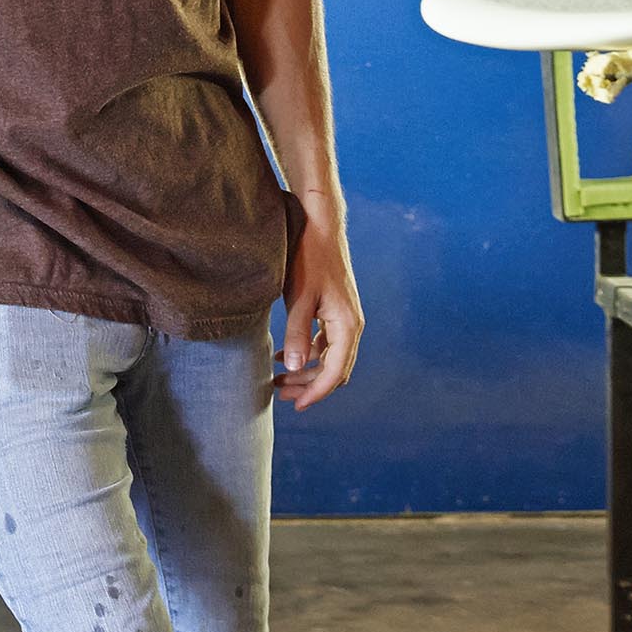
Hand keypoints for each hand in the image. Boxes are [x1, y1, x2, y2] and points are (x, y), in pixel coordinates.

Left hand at [276, 216, 362, 410]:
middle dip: (309, 386)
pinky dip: (308, 354)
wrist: (321, 226)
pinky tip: (286, 356)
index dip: (315, 393)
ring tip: (279, 380)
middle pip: (334, 370)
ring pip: (330, 358)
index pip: (334, 372)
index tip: (296, 406)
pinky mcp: (336, 310)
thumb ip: (296, 334)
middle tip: (281, 395)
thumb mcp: (299, 297)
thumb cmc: (310, 258)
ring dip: (307, 372)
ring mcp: (345, 318)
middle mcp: (351, 325)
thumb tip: (292, 367)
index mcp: (347, 325)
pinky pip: (326, 343)